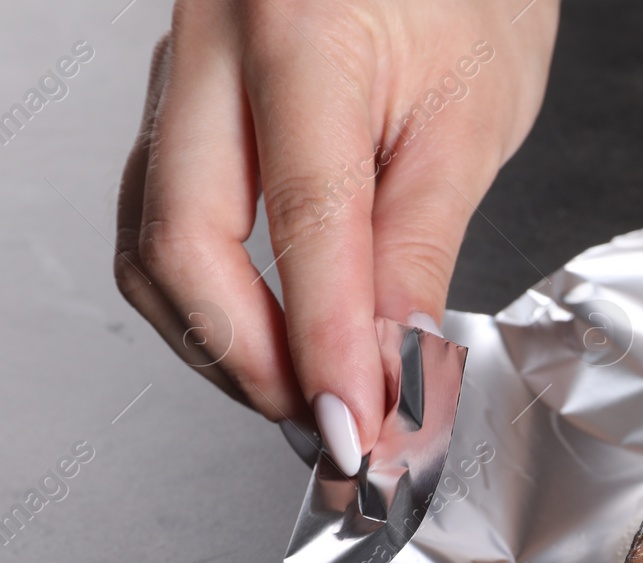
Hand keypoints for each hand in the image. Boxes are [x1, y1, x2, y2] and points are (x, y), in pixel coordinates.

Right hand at [115, 0, 557, 472]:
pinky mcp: (182, 96)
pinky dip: (211, 293)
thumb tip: (391, 364)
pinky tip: (273, 332)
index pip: (305, 220)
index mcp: (303, 30)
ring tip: (308, 392)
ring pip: (153, 237)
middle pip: (182, 240)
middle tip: (327, 424)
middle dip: (252, 360)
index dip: (328, 343)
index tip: (358, 426)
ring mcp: (181, 67)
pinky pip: (164, 212)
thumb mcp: (473, 119)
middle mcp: (213, 42)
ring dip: (223, 339)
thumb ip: (419, 246)